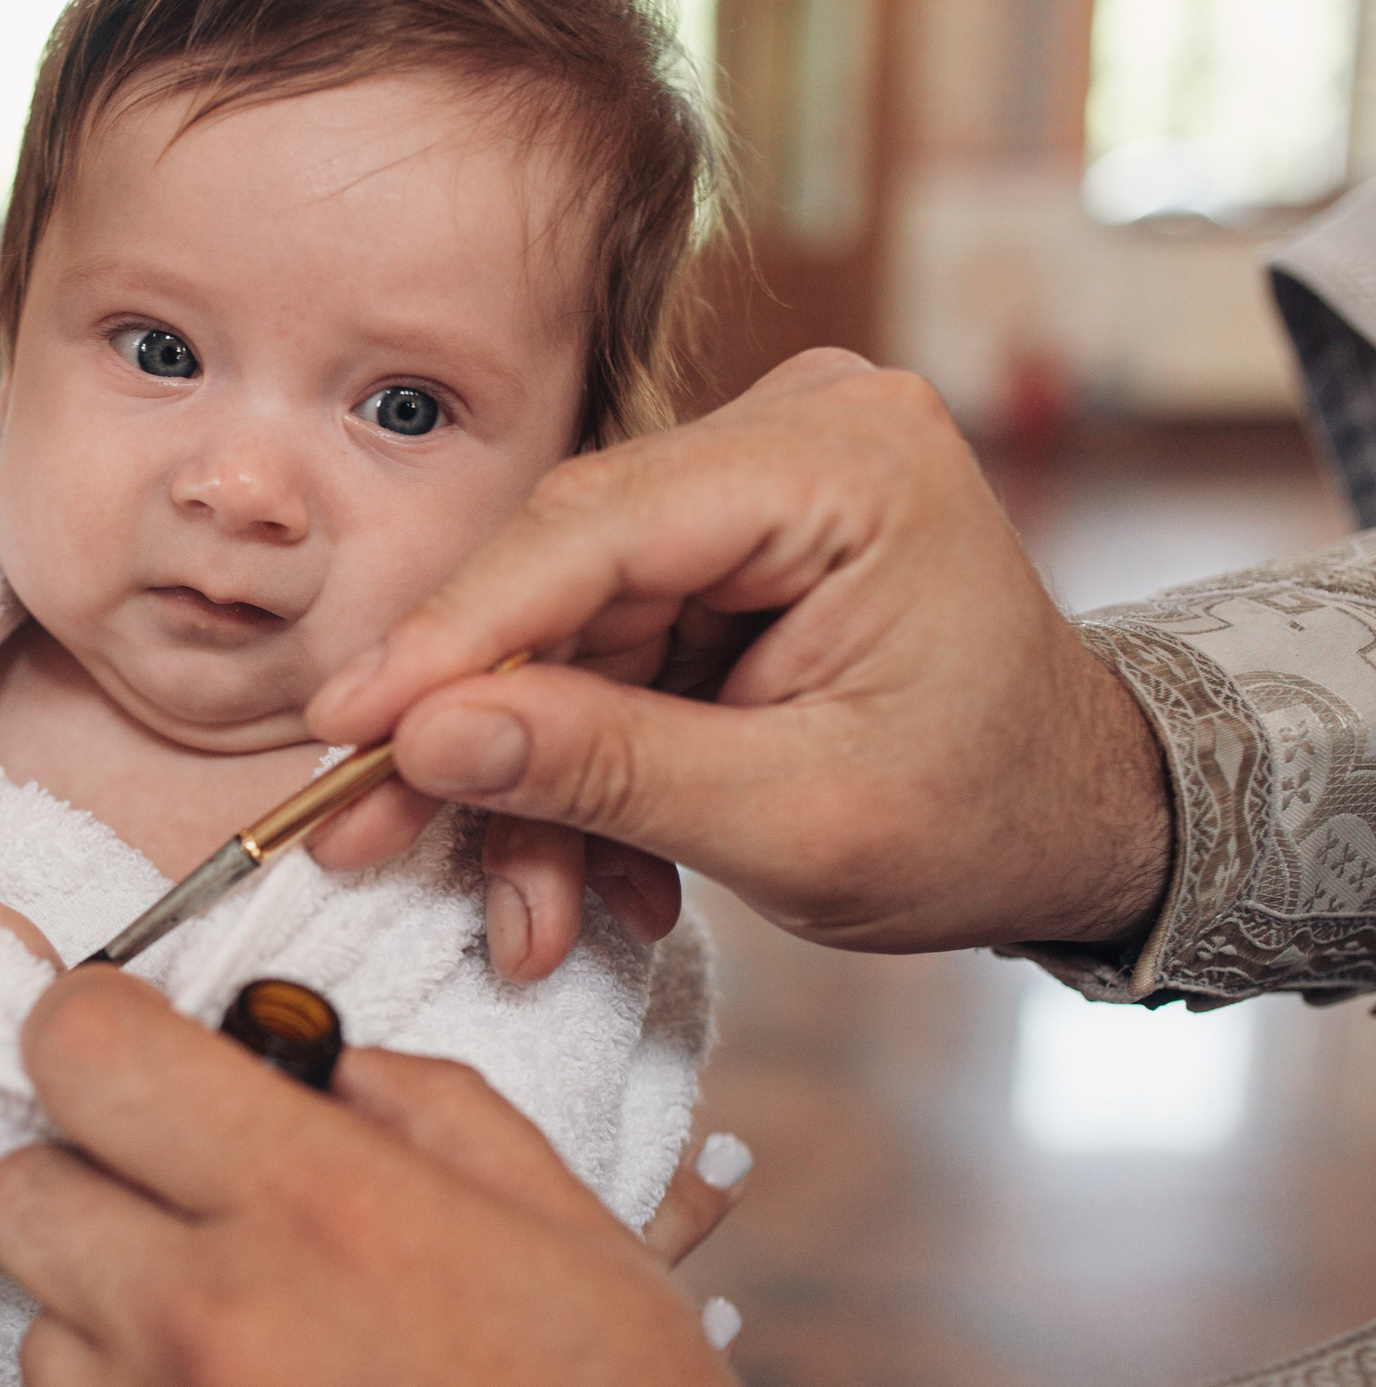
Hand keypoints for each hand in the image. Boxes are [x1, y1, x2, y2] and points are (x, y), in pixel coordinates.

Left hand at [0, 970, 811, 1386]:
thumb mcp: (555, 1210)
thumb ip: (412, 1101)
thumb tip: (310, 1063)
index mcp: (315, 1208)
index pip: (84, 1052)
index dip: (92, 1027)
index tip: (117, 1042)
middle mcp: (214, 1336)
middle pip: (22, 1195)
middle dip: (92, 1175)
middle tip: (179, 1205)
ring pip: (44, 1345)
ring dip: (117, 1328)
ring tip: (239, 1358)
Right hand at [307, 350, 1171, 961]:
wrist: (1073, 823)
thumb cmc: (986, 815)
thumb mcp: (796, 820)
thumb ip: (605, 768)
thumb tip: (428, 738)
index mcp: (845, 463)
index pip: (593, 532)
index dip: (452, 638)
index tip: (347, 728)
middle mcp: (790, 436)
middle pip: (557, 581)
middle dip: (472, 734)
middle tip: (369, 837)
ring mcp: (750, 487)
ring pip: (561, 634)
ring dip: (525, 783)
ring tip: (530, 917)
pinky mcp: (719, 550)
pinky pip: (597, 655)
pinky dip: (574, 770)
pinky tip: (586, 875)